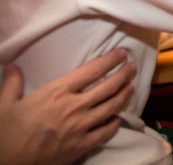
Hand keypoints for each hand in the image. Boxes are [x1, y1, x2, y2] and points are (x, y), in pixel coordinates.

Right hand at [0, 49, 135, 164]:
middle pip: (108, 87)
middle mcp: (74, 107)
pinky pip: (106, 132)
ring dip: (124, 95)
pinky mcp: (82, 146)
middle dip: (124, 74)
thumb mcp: (3, 105)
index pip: (92, 71)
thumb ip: (12, 84)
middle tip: (132, 67)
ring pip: (112, 107)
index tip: (121, 53)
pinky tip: (117, 119)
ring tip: (131, 87)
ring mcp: (81, 127)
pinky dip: (114, 123)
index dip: (110, 60)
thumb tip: (12, 65)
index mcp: (57, 92)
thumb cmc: (5, 135)